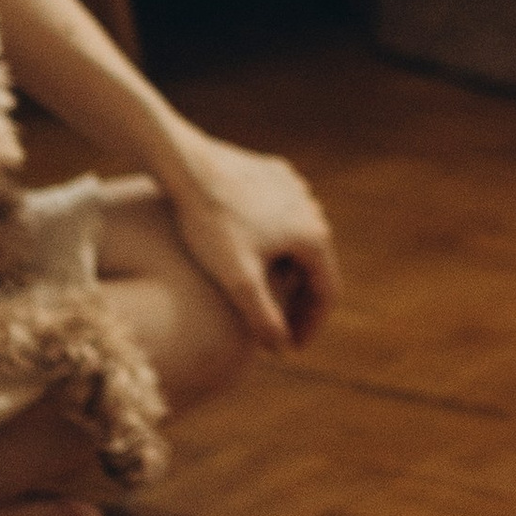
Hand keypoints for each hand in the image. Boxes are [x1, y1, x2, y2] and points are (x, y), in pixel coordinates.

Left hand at [159, 130, 339, 354]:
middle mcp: (314, 210)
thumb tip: (282, 348)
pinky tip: (250, 248)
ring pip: (298, 238)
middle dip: (299, 300)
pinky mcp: (274, 172)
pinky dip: (273, 237)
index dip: (311, 325)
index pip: (326, 293)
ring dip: (287, 268)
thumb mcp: (238, 280)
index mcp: (314, 237)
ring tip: (265, 291)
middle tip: (279, 326)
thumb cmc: (212, 224)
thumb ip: (262, 318)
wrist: (189, 167)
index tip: (291, 347)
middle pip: (315, 266)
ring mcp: (295, 188)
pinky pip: (281, 212)